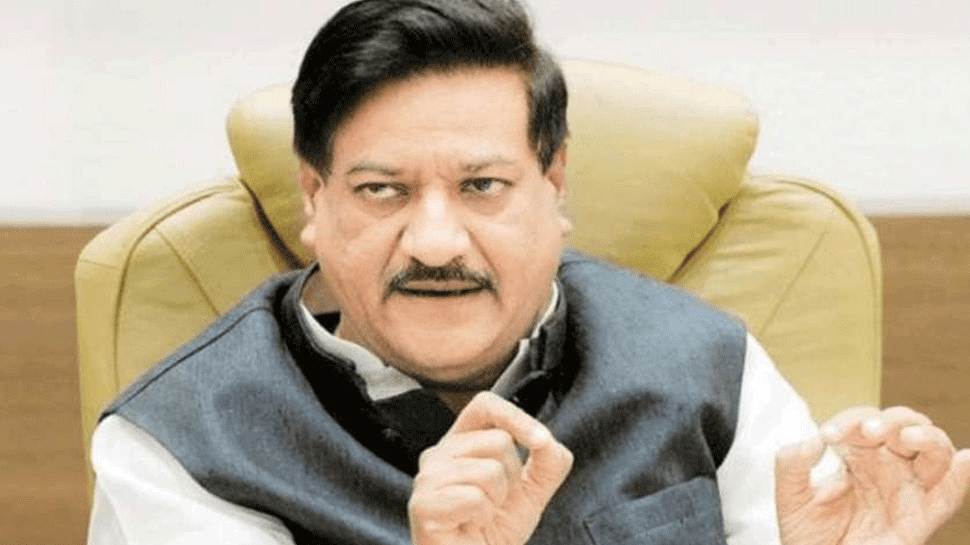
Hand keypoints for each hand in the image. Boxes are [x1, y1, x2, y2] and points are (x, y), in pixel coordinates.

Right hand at [408, 391, 572, 544]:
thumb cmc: (494, 533)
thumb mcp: (531, 493)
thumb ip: (548, 464)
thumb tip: (547, 440)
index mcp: (462, 442)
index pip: (485, 405)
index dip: (516, 416)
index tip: (541, 441)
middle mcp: (439, 453)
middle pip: (497, 440)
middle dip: (512, 478)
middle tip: (495, 504)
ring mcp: (426, 477)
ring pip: (489, 470)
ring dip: (497, 502)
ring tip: (480, 517)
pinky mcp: (422, 504)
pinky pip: (474, 497)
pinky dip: (483, 517)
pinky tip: (469, 526)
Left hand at [776, 406, 969, 544]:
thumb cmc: (808, 534)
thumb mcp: (790, 496)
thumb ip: (791, 464)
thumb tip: (814, 440)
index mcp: (859, 456)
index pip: (865, 421)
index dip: (849, 420)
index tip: (827, 435)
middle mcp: (888, 468)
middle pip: (907, 426)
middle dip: (891, 420)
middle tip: (867, 432)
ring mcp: (906, 491)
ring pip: (934, 452)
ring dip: (925, 437)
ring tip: (905, 437)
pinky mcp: (919, 519)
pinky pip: (947, 497)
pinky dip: (961, 477)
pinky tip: (966, 459)